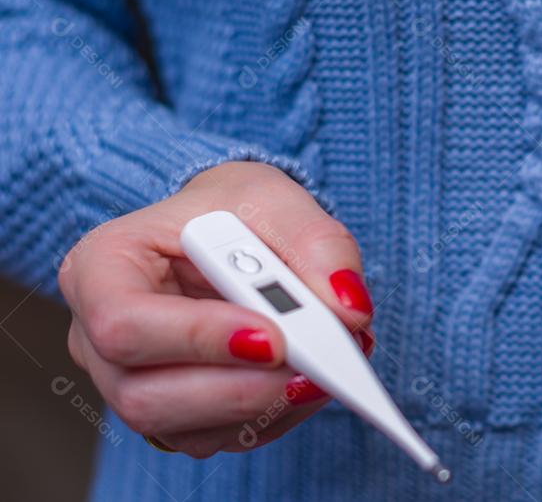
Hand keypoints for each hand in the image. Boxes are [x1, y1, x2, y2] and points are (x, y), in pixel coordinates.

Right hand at [58, 161, 374, 457]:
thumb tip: (349, 309)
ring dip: (266, 407)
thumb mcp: (276, 198)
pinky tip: (314, 380)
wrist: (232, 233)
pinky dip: (276, 416)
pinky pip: (220, 437)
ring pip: (185, 429)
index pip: (123, 322)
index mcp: (102, 267)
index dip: (197, 338)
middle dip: (241, 389)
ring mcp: (132, 384)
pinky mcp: (176, 415)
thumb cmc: (235, 209)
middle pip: (146, 395)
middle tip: (315, 370)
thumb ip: (317, 244)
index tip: (274, 337)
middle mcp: (99, 338)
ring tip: (328, 372)